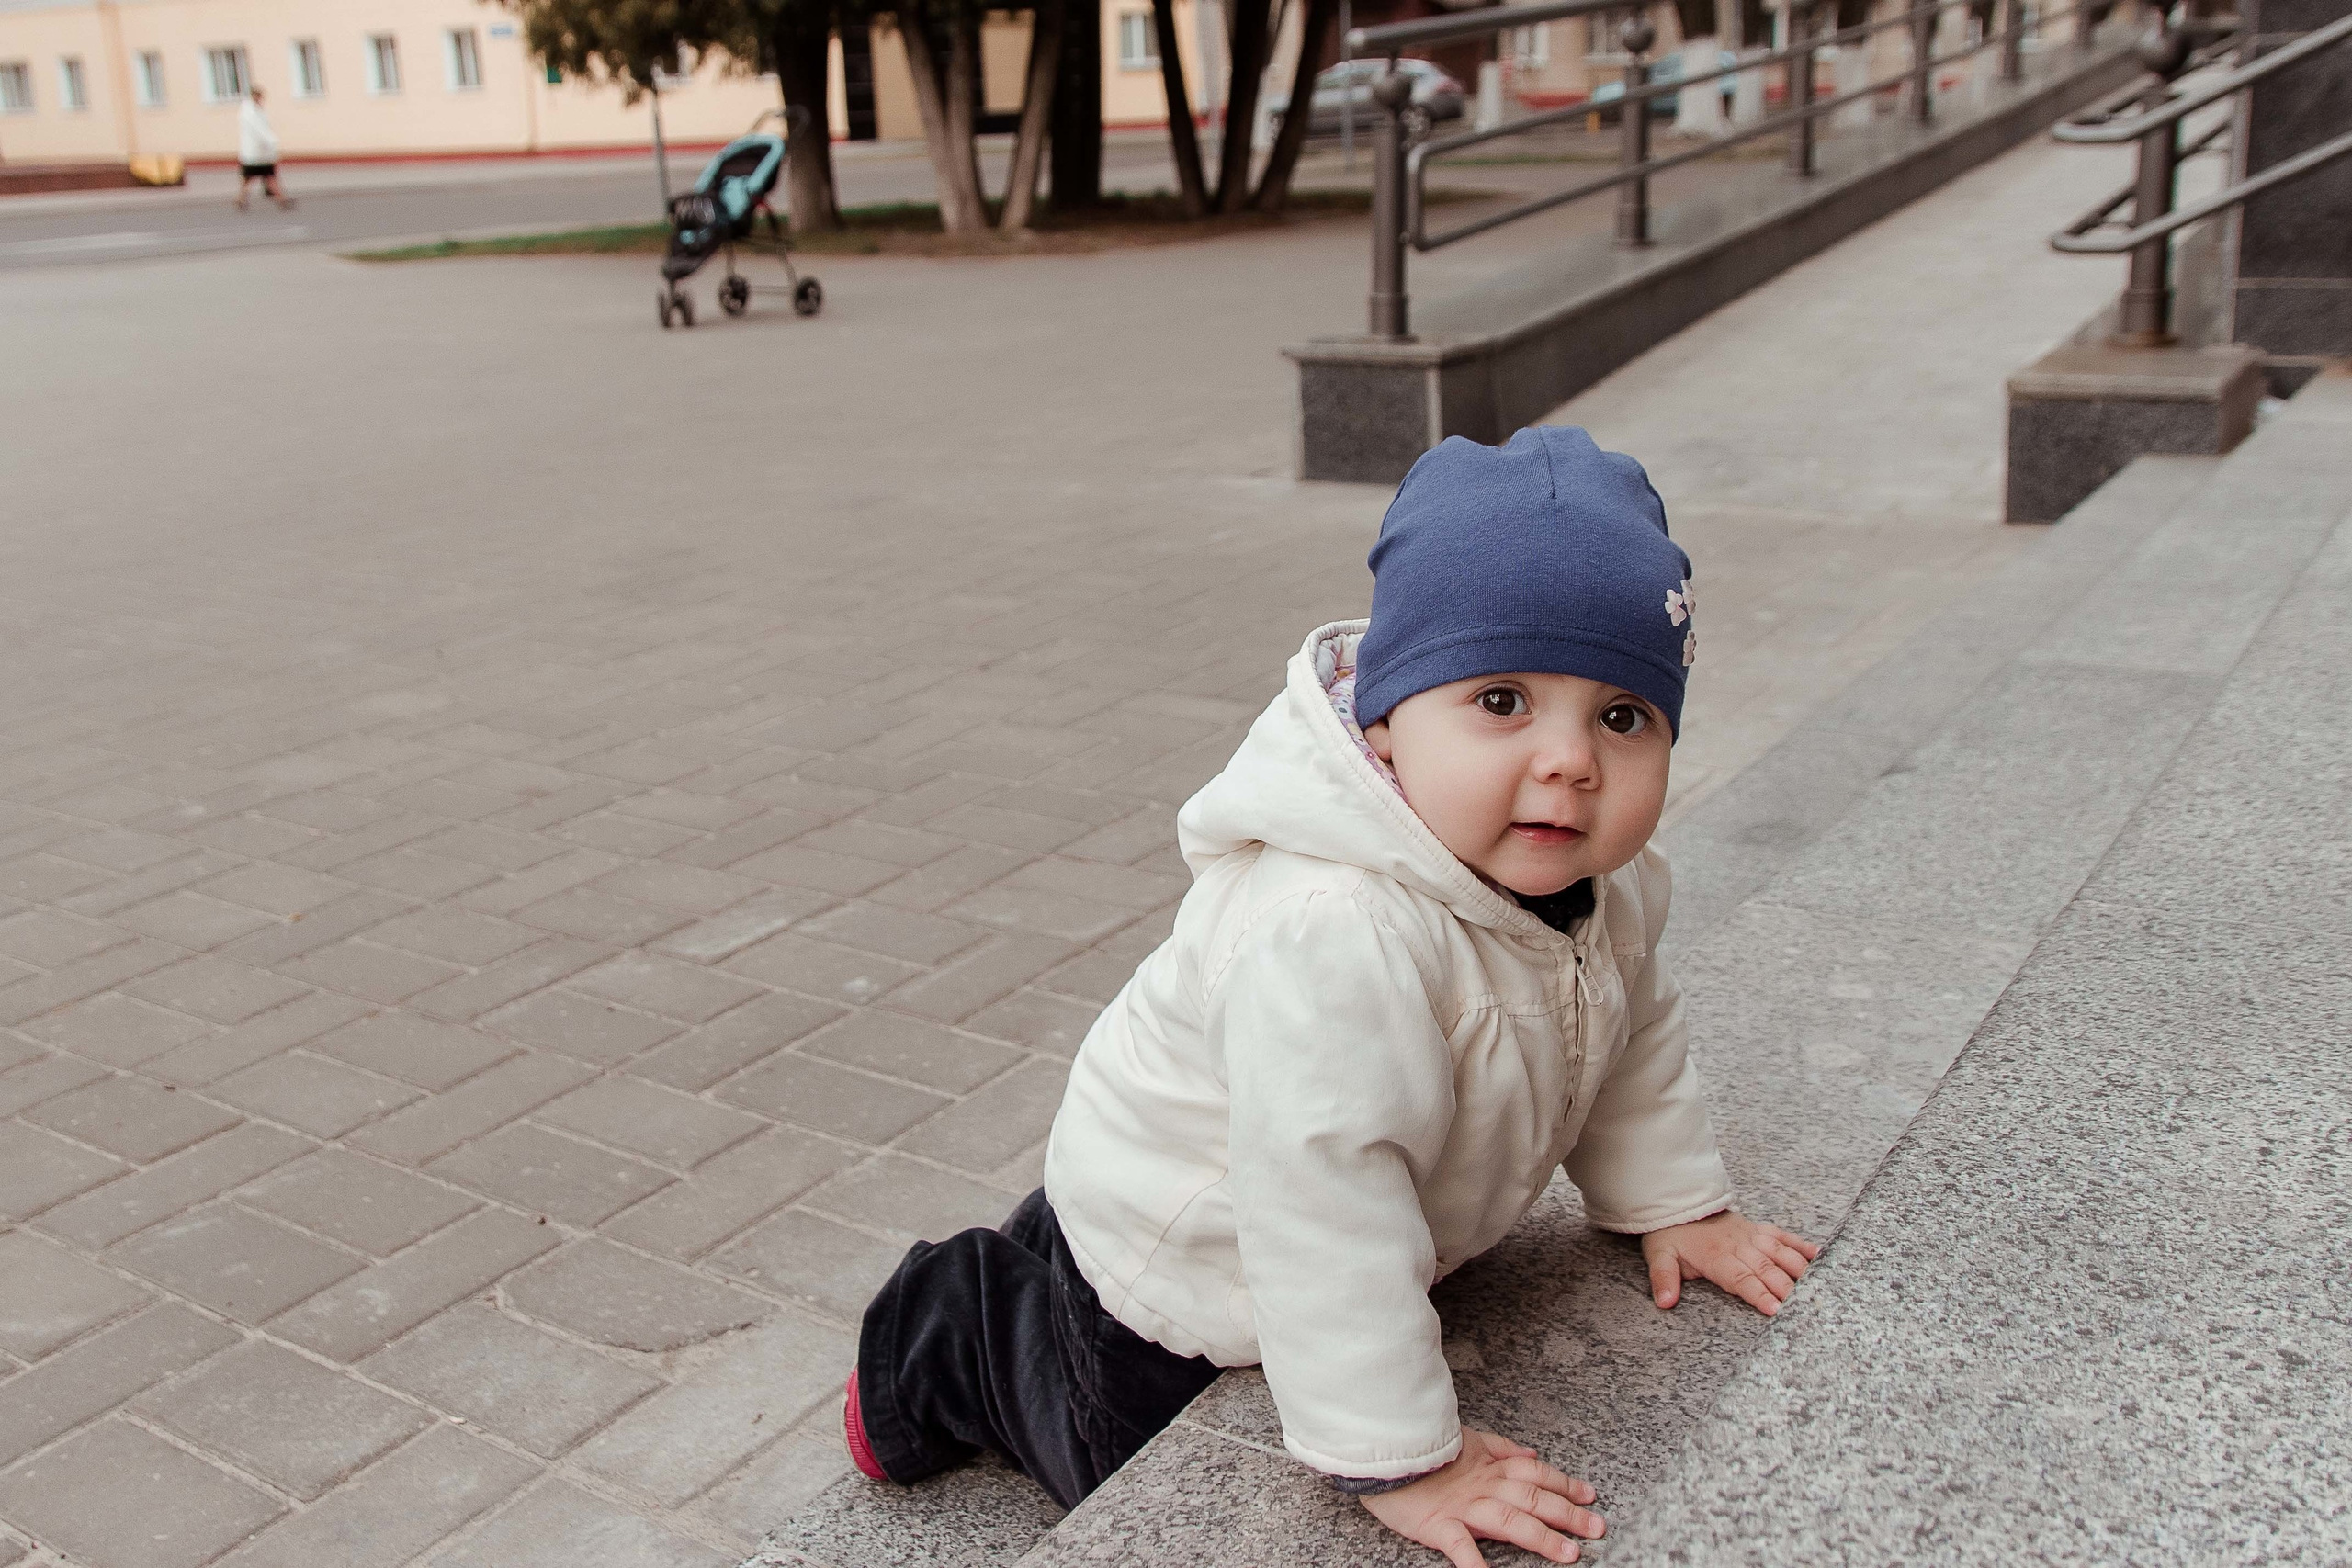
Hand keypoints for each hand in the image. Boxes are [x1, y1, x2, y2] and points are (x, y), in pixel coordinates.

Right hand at [1359, 1426, 1605, 1566]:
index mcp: (1490, 1466)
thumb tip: (1531, 1454)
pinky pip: (1461, 1548)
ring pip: (1510, 1521)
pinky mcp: (1438, 1526)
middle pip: (1533, 1499)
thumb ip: (1501, 1448)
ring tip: (1568, 1554)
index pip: (1536, 1474)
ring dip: (1542, 1537)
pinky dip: (1476, 1565)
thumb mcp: (1466, 1439)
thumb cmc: (1420, 1447)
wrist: (1380, 1445)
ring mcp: (1463, 1507)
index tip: (1590, 1495)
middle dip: (1568, 1514)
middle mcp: (1483, 1486)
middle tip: (1596, 1528)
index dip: (1564, 1483)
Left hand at [1641, 1210, 1818, 1316]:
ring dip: (1800, 1269)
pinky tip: (1820, 1256)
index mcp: (1716, 1256)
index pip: (1741, 1279)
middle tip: (1807, 1307)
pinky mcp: (1759, 1229)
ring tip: (1820, 1286)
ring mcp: (1752, 1236)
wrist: (1678, 1204)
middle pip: (1766, 1269)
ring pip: (1781, 1253)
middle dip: (1787, 1288)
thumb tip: (1664, 1301)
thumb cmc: (1671, 1235)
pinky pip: (1783, 1236)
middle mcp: (1738, 1246)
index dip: (1758, 1294)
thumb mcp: (1659, 1256)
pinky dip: (1802, 1245)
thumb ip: (1664, 1279)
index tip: (1775, 1310)